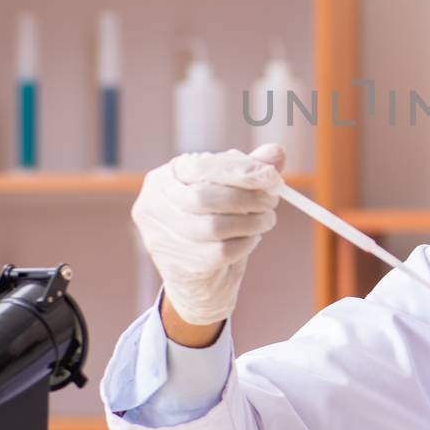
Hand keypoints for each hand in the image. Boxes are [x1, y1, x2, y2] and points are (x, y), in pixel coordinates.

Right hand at [131, 143, 285, 326]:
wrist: (198, 276)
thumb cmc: (212, 221)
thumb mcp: (227, 189)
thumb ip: (249, 168)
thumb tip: (276, 153)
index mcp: (163, 177)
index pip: (201, 167)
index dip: (239, 170)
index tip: (271, 175)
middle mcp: (154, 205)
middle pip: (205, 197)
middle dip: (246, 197)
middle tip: (272, 200)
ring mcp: (162, 238)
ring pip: (215, 227)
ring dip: (252, 222)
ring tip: (266, 219)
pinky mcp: (180, 265)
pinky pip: (222, 251)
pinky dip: (245, 243)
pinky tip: (251, 238)